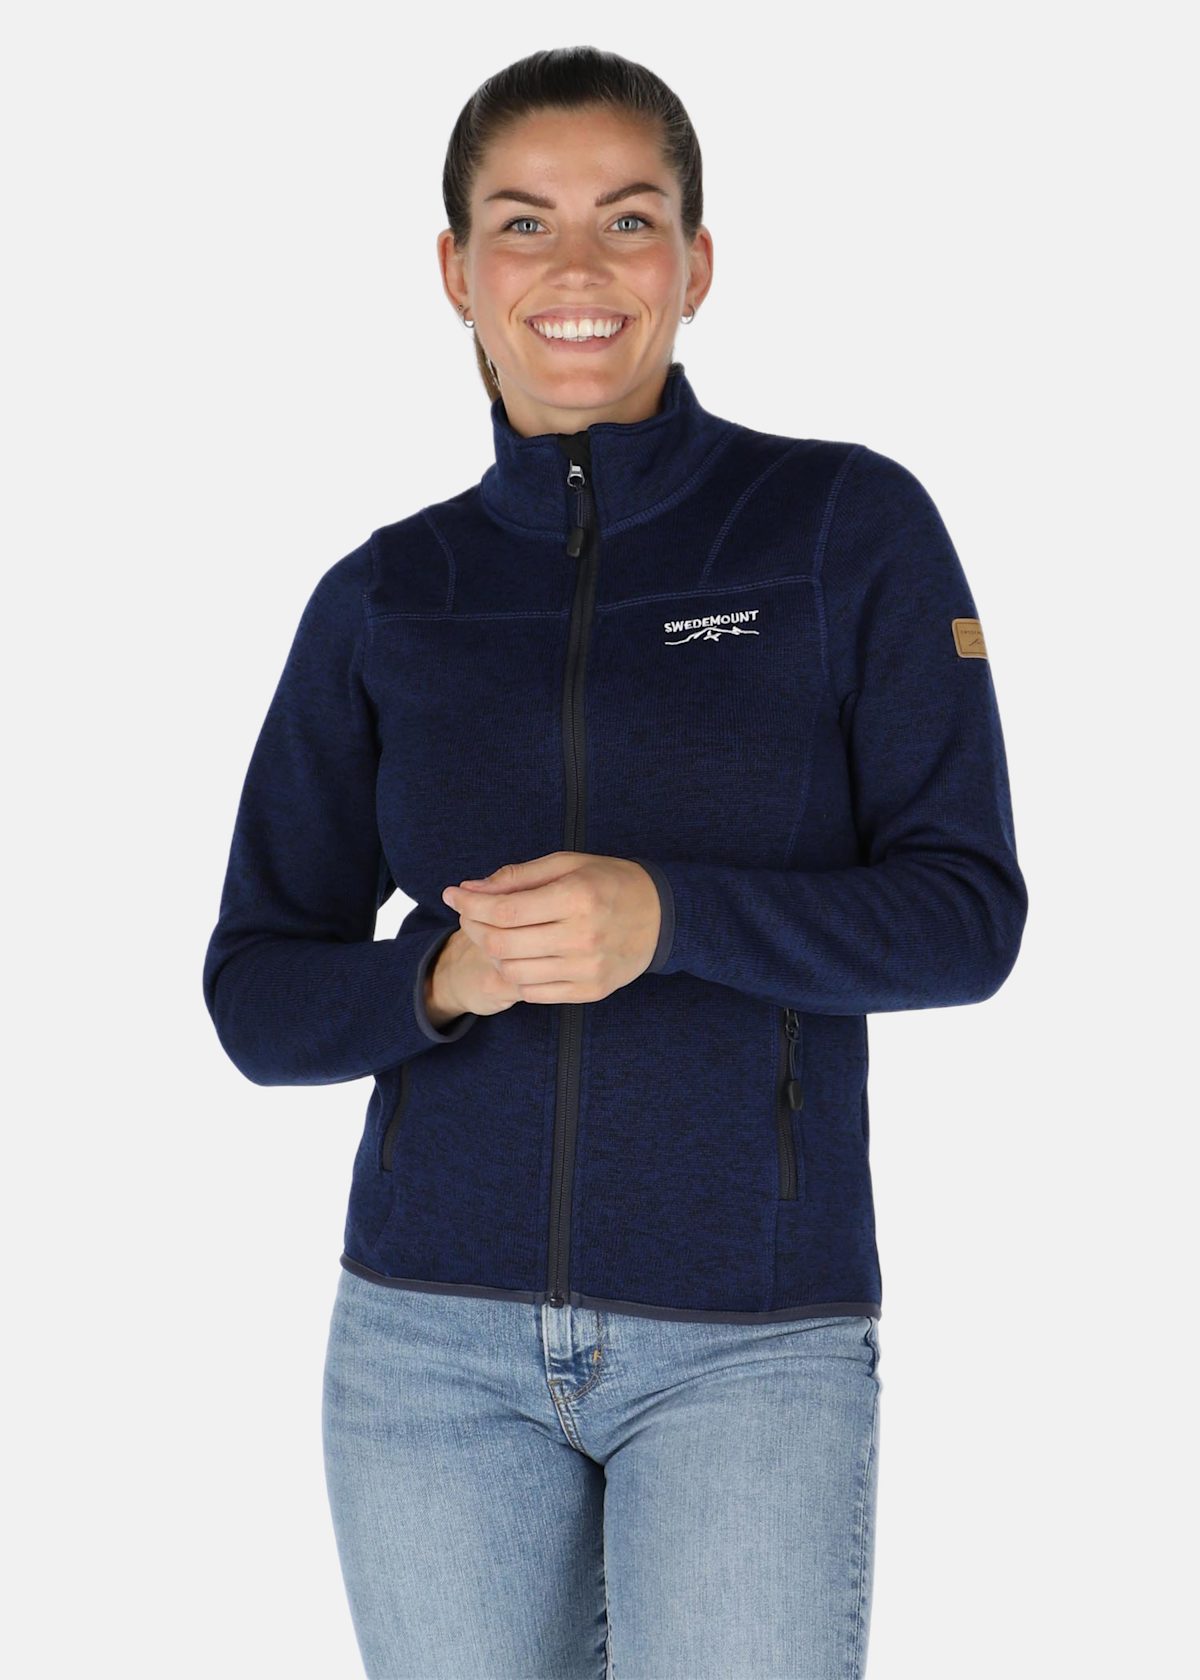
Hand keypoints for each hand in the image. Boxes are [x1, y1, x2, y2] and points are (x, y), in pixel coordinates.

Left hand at [441, 852, 661, 1004]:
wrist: (662, 916)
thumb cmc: (610, 881)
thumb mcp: (566, 864)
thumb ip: (517, 876)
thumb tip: (470, 889)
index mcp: (575, 897)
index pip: (504, 909)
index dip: (469, 903)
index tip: (452, 894)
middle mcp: (581, 937)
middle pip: (501, 944)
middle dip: (472, 928)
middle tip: (467, 914)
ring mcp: (586, 969)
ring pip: (513, 972)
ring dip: (490, 953)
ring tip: (492, 934)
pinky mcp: (590, 991)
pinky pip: (534, 992)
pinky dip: (515, 974)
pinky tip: (517, 955)